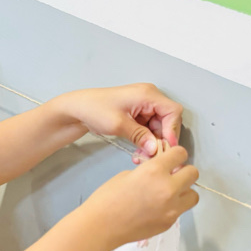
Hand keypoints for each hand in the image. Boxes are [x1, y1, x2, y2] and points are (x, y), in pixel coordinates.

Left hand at [56, 83, 182, 157]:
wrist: (78, 109)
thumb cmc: (95, 109)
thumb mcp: (119, 124)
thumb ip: (140, 136)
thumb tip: (155, 148)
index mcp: (147, 94)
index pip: (173, 111)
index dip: (172, 130)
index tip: (165, 146)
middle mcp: (148, 97)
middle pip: (167, 120)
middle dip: (160, 138)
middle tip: (152, 155)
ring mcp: (143, 105)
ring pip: (158, 126)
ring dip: (152, 142)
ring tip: (142, 155)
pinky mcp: (137, 113)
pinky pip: (148, 128)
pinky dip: (145, 139)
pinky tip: (139, 150)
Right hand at [83, 145, 198, 248]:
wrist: (100, 226)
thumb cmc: (106, 198)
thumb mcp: (127, 175)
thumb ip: (148, 172)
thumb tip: (160, 175)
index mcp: (154, 170)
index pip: (180, 154)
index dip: (175, 155)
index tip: (170, 159)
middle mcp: (168, 188)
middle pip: (193, 173)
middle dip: (184, 172)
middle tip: (171, 177)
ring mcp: (172, 208)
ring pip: (193, 195)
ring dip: (184, 191)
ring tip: (169, 195)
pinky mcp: (169, 223)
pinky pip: (180, 210)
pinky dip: (173, 207)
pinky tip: (156, 209)